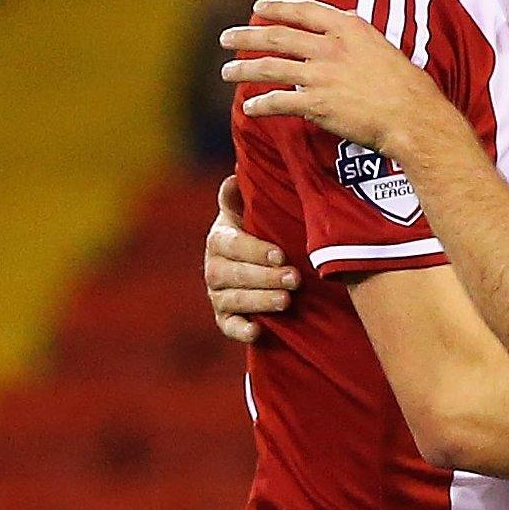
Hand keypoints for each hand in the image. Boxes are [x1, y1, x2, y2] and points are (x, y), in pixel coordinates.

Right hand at [205, 176, 296, 342]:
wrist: (253, 264)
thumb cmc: (258, 232)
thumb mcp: (249, 211)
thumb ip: (240, 197)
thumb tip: (234, 178)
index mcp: (219, 239)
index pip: (232, 245)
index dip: (255, 251)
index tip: (280, 255)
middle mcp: (213, 268)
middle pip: (233, 274)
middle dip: (265, 277)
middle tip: (295, 279)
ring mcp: (217, 295)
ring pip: (232, 300)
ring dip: (259, 301)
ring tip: (286, 300)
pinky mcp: (224, 318)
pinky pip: (227, 326)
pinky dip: (240, 330)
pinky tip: (257, 331)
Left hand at [219, 0, 448, 156]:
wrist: (414, 117)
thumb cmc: (406, 85)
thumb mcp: (383, 45)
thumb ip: (358, 31)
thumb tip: (345, 16)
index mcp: (348, 28)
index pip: (304, 11)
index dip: (278, 8)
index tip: (258, 7)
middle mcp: (330, 47)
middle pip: (277, 36)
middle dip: (246, 35)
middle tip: (225, 37)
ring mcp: (320, 75)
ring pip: (270, 68)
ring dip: (243, 69)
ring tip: (225, 72)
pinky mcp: (316, 103)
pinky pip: (278, 102)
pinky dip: (260, 105)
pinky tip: (249, 108)